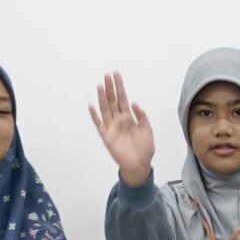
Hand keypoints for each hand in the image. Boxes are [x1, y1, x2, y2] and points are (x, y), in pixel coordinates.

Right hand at [88, 72, 154, 187]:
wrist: (139, 164)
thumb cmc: (144, 148)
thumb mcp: (147, 129)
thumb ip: (141, 116)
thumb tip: (134, 103)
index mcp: (129, 117)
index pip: (122, 99)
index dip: (119, 87)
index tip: (116, 75)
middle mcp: (118, 120)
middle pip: (112, 101)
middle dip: (110, 88)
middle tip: (107, 75)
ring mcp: (111, 127)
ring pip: (105, 109)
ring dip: (102, 97)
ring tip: (99, 85)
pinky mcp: (106, 136)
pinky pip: (99, 124)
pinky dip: (95, 115)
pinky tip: (92, 106)